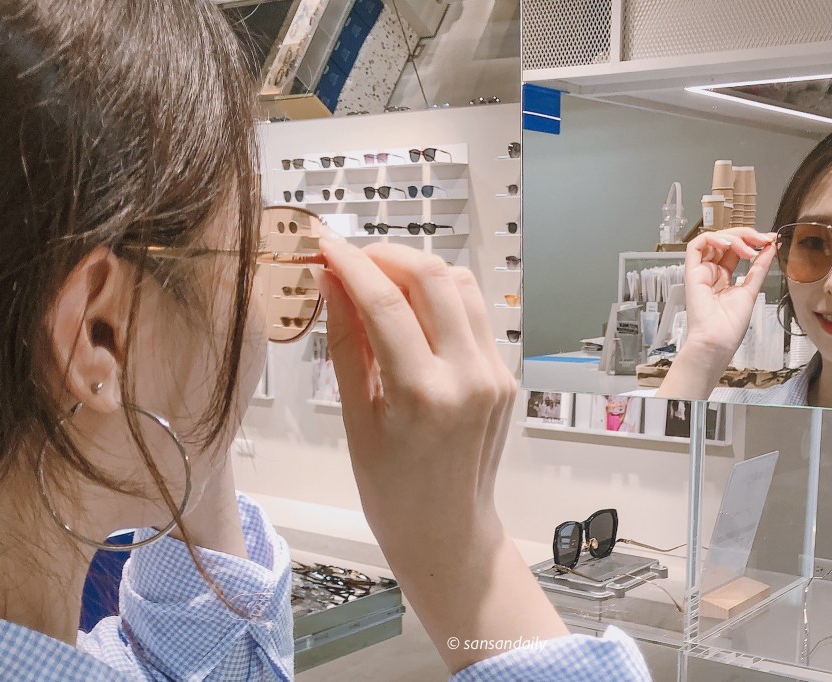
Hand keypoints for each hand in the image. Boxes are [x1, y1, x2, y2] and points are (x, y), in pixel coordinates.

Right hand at [312, 235, 566, 670]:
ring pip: (462, 286)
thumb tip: (332, 282)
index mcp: (423, 395)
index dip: (352, 264)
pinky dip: (441, 300)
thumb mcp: (355, 419)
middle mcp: (468, 377)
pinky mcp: (505, 375)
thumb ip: (346, 343)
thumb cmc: (391, 490)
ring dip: (420, 271)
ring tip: (381, 284)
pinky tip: (412, 315)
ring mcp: (495, 374)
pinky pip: (474, 315)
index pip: (386, 303)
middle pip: (434, 276)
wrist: (447, 531)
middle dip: (388, 254)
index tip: (326, 245)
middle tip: (354, 260)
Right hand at [682, 228, 775, 355]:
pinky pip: (696, 246)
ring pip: (713, 240)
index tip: (769, 240)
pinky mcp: (691, 272)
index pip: (735, 250)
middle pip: (725, 242)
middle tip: (762, 239)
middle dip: (746, 236)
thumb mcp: (751, 290)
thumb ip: (759, 268)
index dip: (752, 241)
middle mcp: (711, 273)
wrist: (717, 341)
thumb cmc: (730, 326)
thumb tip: (770, 248)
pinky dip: (713, 238)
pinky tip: (729, 244)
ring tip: (749, 247)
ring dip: (733, 237)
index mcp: (723, 278)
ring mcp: (701, 271)